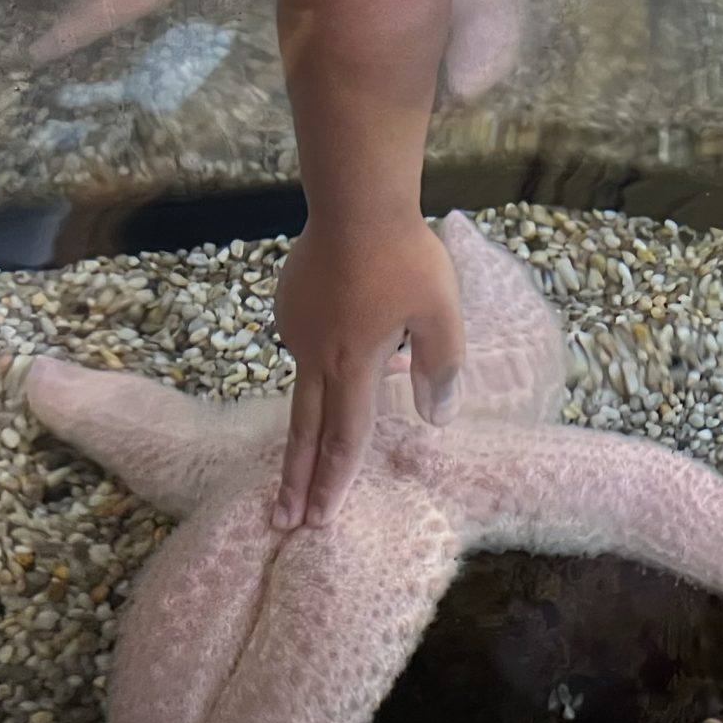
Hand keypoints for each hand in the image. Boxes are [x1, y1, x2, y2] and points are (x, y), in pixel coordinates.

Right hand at [270, 216, 464, 528]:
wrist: (356, 201)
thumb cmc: (406, 257)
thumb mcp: (442, 315)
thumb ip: (441, 369)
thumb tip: (437, 417)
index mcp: (353, 366)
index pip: (344, 440)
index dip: (334, 483)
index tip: (318, 520)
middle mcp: (316, 356)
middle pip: (305, 431)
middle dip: (295, 480)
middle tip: (281, 520)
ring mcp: (297, 329)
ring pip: (303, 386)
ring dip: (303, 426)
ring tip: (303, 454)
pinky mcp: (289, 303)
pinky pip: (304, 344)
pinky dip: (316, 364)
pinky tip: (335, 349)